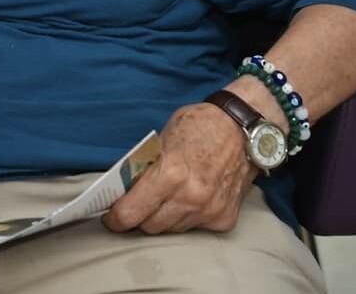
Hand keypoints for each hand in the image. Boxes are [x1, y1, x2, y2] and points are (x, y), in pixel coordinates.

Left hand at [104, 102, 256, 234]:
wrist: (245, 130)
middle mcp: (190, 198)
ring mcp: (209, 211)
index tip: (110, 218)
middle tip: (136, 207)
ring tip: (163, 200)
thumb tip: (125, 188)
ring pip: (172, 229)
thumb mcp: (162, 140)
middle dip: (139, 218)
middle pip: (150, 226)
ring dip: (163, 218)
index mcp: (170, 174)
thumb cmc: (200, 126)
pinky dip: (188, 217)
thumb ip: (145, 167)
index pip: (131, 212)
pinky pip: (195, 227)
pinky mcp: (224, 219)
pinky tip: (189, 200)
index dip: (116, 218)